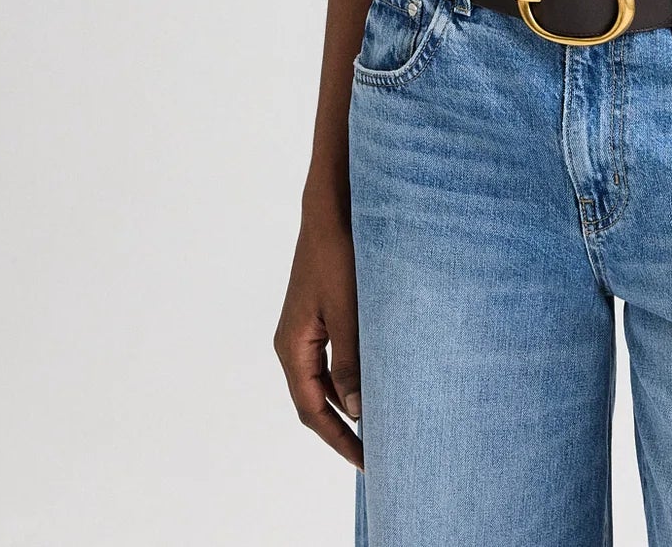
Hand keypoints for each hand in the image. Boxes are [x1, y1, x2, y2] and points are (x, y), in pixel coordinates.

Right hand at [273, 204, 363, 469]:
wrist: (332, 209)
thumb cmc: (338, 256)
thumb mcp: (348, 311)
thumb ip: (350, 362)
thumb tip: (354, 411)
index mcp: (292, 346)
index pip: (312, 410)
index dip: (338, 439)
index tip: (366, 461)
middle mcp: (293, 342)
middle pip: (314, 400)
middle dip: (342, 429)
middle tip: (376, 453)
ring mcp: (306, 328)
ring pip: (324, 380)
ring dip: (347, 403)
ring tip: (379, 424)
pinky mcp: (320, 314)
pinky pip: (332, 358)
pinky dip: (351, 377)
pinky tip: (374, 381)